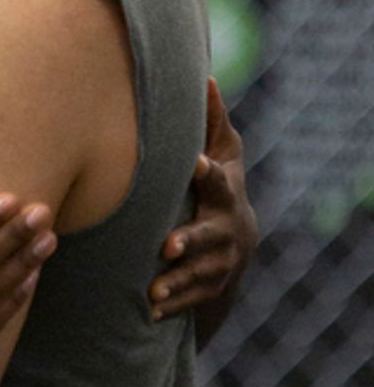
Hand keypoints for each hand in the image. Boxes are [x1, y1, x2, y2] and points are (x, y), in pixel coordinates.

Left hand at [149, 79, 258, 324]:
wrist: (237, 241)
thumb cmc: (217, 184)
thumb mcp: (222, 152)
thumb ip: (211, 121)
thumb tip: (204, 75)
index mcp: (224, 193)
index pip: (218, 181)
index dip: (208, 173)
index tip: (195, 163)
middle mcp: (225, 229)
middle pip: (210, 235)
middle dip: (191, 240)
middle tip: (168, 246)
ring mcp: (219, 263)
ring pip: (200, 276)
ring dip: (176, 282)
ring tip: (153, 290)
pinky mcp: (209, 289)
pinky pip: (191, 302)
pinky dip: (172, 307)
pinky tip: (149, 312)